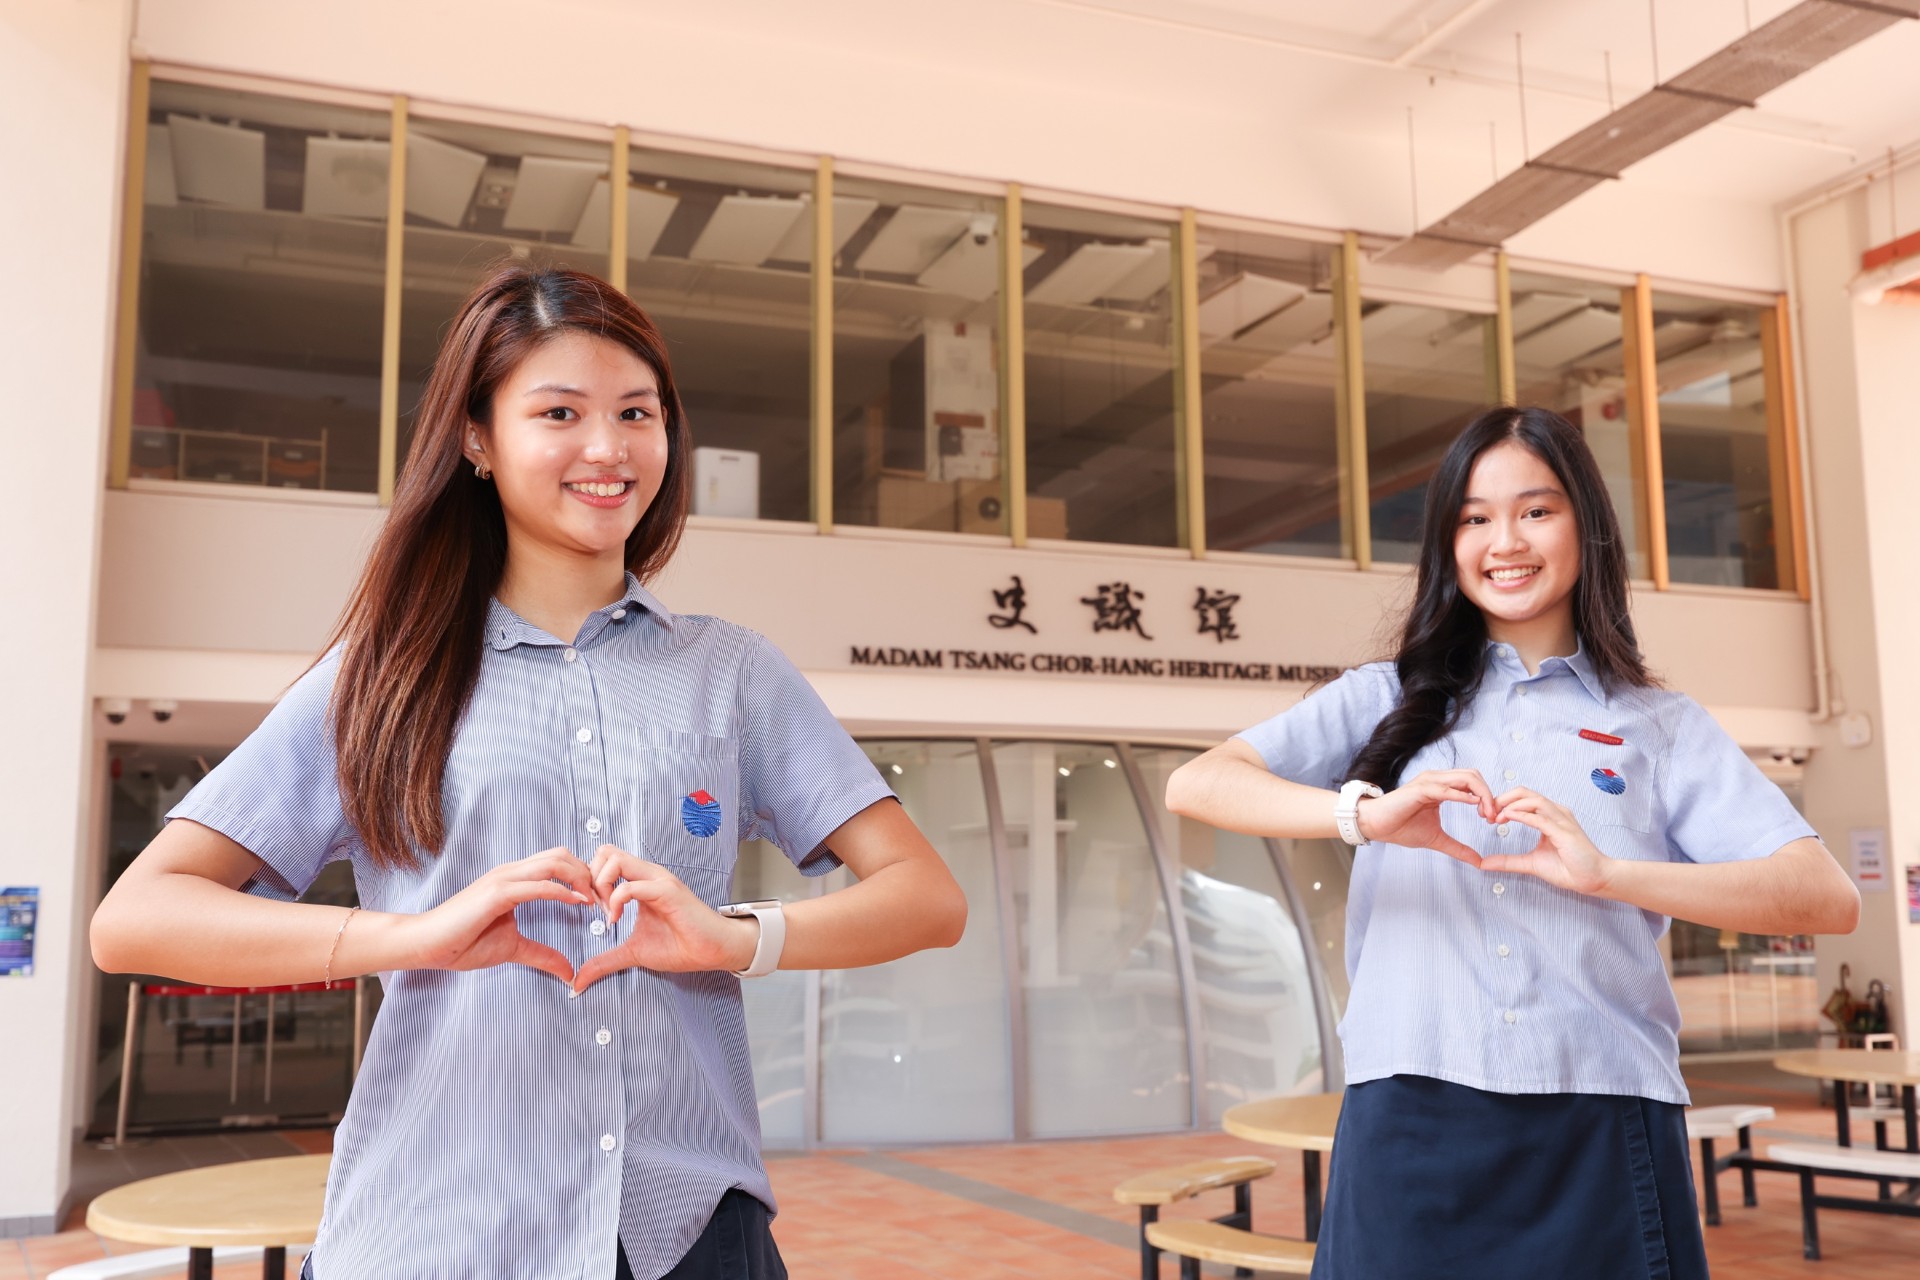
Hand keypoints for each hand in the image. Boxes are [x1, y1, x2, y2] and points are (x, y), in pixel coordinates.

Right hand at [404, 848, 593, 983]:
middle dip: (589, 873)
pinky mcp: (497, 893)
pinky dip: (563, 892)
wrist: (426, 944)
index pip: (558, 863)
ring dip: (581, 879)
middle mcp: (512, 872)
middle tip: (605, 899)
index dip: (583, 878)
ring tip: (595, 901)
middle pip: (562, 854)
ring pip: (555, 862)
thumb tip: (569, 972)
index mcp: (515, 880)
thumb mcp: (512, 949)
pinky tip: (578, 905)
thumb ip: (542, 955)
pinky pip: (539, 885)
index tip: (600, 901)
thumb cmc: (462, 943)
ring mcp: (504, 879)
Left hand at [571, 846, 757, 993]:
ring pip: (614, 859)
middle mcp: (648, 875)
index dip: (590, 881)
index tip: (593, 909)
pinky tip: (616, 919)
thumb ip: (605, 960)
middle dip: (590, 878)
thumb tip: (579, 980)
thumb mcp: (633, 952)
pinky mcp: (667, 892)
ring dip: (601, 885)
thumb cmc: (680, 946)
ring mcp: (657, 880)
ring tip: (607, 912)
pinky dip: (616, 901)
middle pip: (605, 851)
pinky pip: (632, 885)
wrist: (714, 951)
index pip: (605, 860)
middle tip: (595, 907)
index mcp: (640, 882)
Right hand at [1354, 769, 1495, 866]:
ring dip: (1481, 795)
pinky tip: (1474, 805)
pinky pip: (1447, 789)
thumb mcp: (1437, 839)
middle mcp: (1437, 779)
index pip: (1472, 783)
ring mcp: (1429, 782)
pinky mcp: (1421, 789)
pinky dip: (1463, 795)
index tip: (1492, 819)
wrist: (1375, 825)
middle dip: (1489, 795)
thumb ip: (1458, 848)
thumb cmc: (1400, 827)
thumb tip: (1479, 861)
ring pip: (1465, 778)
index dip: (1487, 798)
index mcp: (1441, 787)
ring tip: (1486, 814)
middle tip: (1492, 817)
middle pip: (1473, 776)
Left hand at [1477, 788, 1613, 895]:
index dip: (1502, 803)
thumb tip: (1484, 863)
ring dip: (1510, 805)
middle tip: (1487, 811)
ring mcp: (1562, 820)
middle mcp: (1556, 813)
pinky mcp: (1564, 832)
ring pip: (1533, 800)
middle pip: (1525, 793)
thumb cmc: (1568, 869)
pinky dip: (1522, 815)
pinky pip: (1541, 818)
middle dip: (1503, 798)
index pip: (1522, 799)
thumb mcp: (1531, 864)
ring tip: (1495, 816)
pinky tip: (1508, 817)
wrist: (1593, 880)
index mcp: (1549, 817)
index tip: (1487, 816)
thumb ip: (1508, 861)